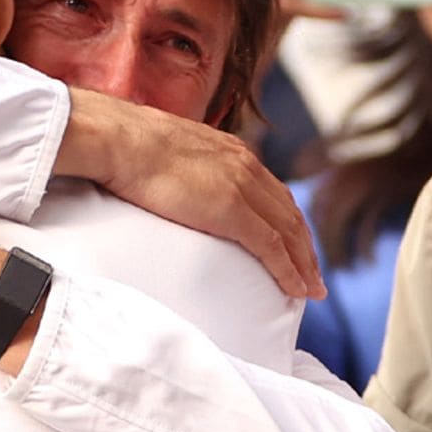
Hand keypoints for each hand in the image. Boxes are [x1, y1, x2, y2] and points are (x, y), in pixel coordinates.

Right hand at [56, 88, 325, 299]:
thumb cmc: (127, 146)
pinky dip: (289, 271)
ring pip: (289, 232)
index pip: (273, 191)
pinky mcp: (232, 210)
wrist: (120, 141)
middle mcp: (246, 165)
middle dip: (304, 246)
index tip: (293, 243)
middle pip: (289, 213)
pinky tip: (297, 290)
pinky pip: (272, 248)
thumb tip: (167, 183)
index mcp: (232, 151)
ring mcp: (242, 187)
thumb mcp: (168, 151)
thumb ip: (181, 166)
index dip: (287, 220)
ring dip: (304, 263)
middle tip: (312, 274)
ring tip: (311, 290)